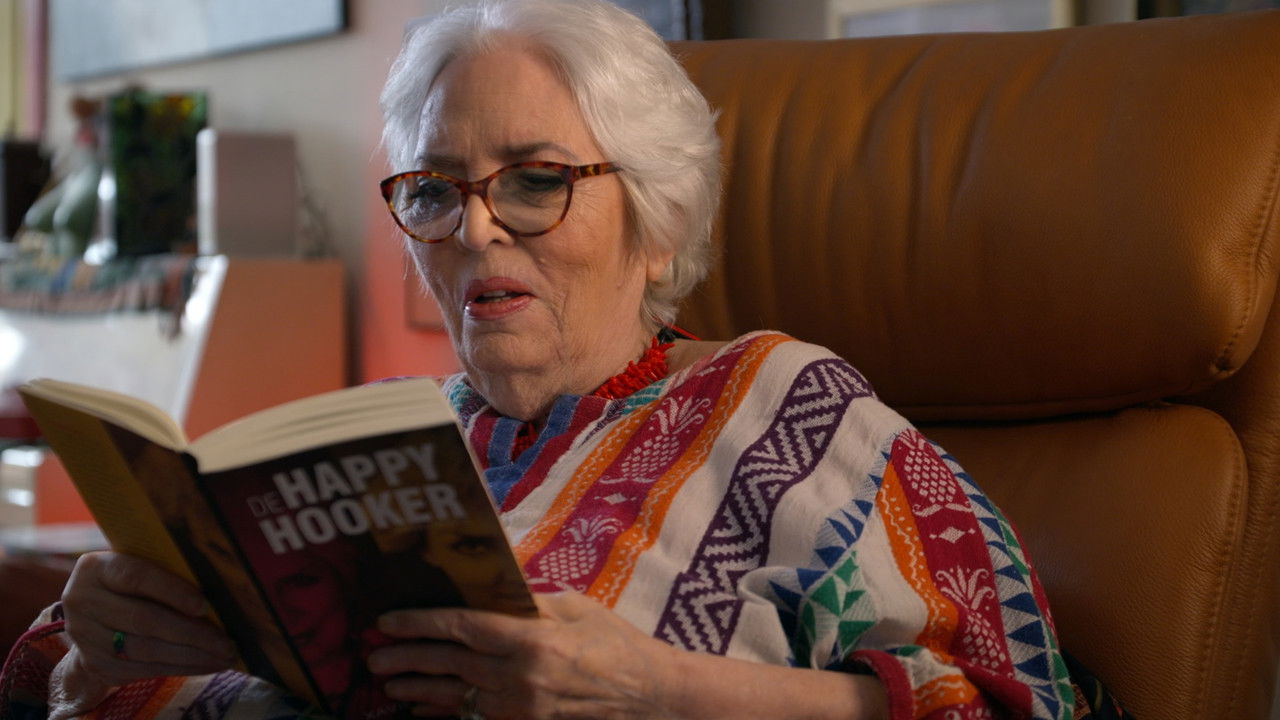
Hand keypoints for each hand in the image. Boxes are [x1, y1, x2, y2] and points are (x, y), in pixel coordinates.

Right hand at [60, 551, 235, 688]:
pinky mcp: (96, 664)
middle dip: (192, 633)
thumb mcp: (140, 565)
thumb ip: (167, 569)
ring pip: (146, 649)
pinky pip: (144, 670)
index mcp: (96, 568)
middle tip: (227, 641)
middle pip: (144, 620)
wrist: (93, 618)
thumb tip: (222, 587)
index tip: (205, 605)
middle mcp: (82, 601)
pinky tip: (207, 665)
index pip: (136, 577)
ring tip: (225, 655)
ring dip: (192, 655)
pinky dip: (181, 668)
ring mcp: (85, 636)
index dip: (172, 591)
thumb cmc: (132, 584)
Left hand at [367, 592, 679, 719]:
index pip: (462, 627)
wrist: (650, 695)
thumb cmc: (616, 643)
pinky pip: (477, 719)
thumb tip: (491, 581)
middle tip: (374, 656)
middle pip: (450, 665)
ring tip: (389, 684)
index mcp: (533, 639)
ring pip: (458, 696)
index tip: (389, 620)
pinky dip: (448, 714)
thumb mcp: (576, 607)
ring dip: (419, 690)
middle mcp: (521, 677)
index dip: (421, 622)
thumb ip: (530, 600)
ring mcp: (522, 709)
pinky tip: (424, 712)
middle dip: (408, 659)